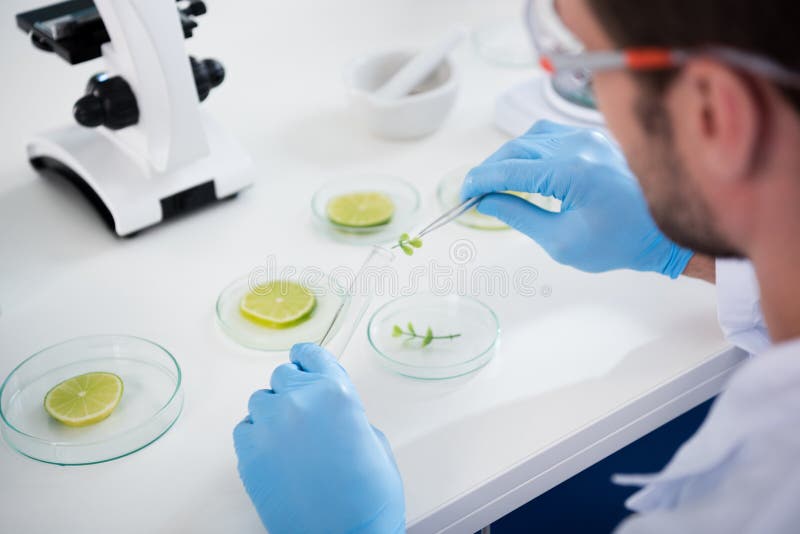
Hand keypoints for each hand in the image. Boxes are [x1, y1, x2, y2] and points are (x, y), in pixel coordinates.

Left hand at [233, 343, 404, 533]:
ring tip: (290, 440)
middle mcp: (300, 402)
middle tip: (305, 416)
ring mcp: (270, 427)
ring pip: (260, 400)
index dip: (308, 360)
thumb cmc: (369, 497)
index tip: (305, 364)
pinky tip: (275, 454)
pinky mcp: (249, 454)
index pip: (310, 354)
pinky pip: (244, 429)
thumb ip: (345, 411)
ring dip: (273, 413)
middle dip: (293, 391)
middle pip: (283, 376)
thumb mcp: (373, 439)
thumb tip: (327, 408)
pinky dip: (257, 436)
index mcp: (336, 392)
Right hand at [461, 121, 692, 277]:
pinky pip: (552, 135)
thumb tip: (487, 201)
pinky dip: (530, 150)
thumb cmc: (619, 243)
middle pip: (517, 148)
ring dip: (509, 157)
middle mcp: (579, 145)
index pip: (510, 169)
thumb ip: (519, 216)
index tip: (463, 194)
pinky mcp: (595, 140)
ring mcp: (589, 138)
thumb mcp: (561, 240)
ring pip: (532, 137)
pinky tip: (524, 169)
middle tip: (475, 193)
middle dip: (491, 169)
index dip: (481, 181)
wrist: (666, 232)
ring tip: (497, 182)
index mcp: (571, 172)